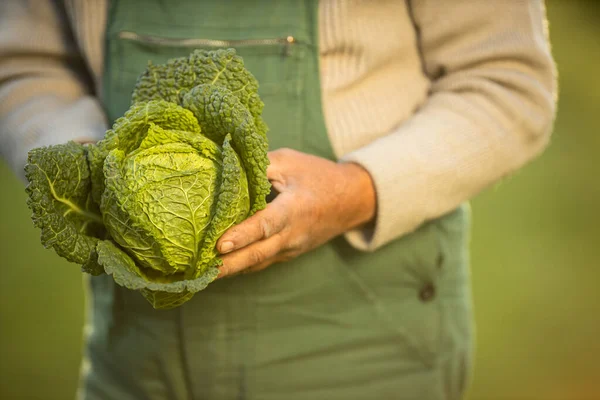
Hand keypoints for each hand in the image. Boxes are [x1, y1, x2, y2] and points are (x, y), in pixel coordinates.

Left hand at [216, 148, 375, 277]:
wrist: (352, 201)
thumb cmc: (319, 176)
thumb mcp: (290, 161)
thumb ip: (260, 165)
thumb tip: (225, 166)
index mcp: (295, 208)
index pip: (266, 224)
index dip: (243, 234)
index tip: (220, 244)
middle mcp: (293, 234)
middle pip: (258, 254)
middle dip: (228, 265)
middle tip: (200, 272)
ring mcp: (292, 248)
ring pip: (258, 263)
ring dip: (231, 270)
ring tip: (202, 274)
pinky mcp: (289, 253)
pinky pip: (263, 262)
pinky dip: (242, 266)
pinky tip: (220, 268)